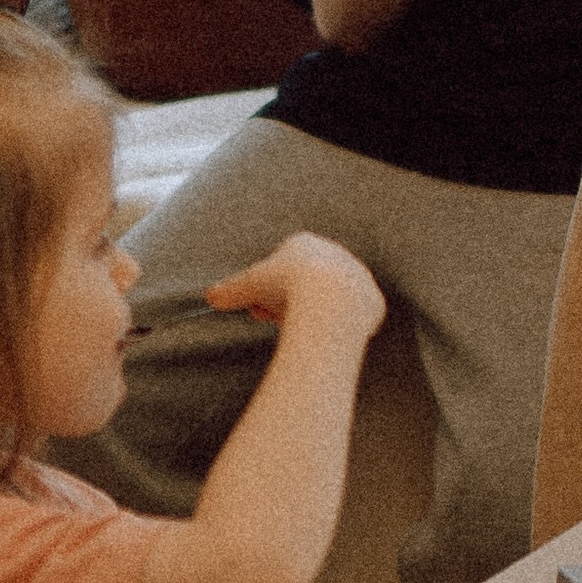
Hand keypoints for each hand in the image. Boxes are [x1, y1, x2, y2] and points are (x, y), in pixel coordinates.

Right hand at [204, 232, 386, 340]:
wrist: (330, 301)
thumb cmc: (287, 287)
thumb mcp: (249, 285)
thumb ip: (229, 290)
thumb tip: (208, 297)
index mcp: (305, 243)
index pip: (282, 267)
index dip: (266, 291)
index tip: (258, 309)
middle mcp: (335, 254)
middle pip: (305, 283)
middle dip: (286, 303)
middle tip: (273, 322)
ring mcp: (357, 278)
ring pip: (330, 300)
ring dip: (311, 315)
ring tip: (296, 332)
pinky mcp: (373, 302)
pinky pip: (354, 317)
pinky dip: (339, 328)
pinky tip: (325, 339)